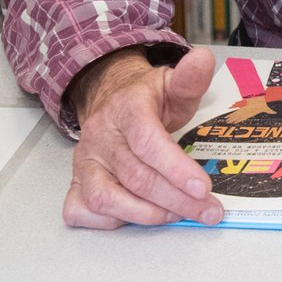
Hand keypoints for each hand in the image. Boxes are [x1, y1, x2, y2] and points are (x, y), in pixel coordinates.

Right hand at [61, 45, 224, 229]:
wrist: (109, 100)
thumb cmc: (146, 100)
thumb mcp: (171, 83)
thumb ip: (190, 78)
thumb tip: (203, 59)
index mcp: (126, 109)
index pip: (148, 142)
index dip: (175, 168)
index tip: (203, 187)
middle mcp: (100, 138)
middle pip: (136, 177)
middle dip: (176, 200)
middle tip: (207, 211)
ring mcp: (84, 163)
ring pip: (107, 199)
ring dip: (148, 214)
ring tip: (179, 215)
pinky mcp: (74, 183)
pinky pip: (82, 211)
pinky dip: (109, 222)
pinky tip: (138, 216)